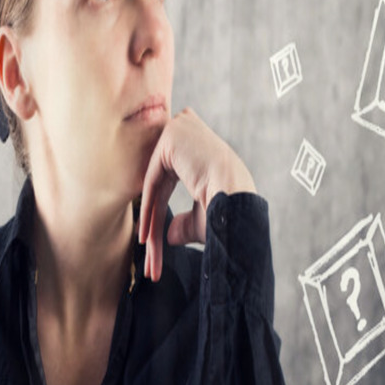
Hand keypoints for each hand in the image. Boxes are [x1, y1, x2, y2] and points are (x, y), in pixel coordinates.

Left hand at [137, 107, 256, 280]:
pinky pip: (153, 178)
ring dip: (150, 221)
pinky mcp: (172, 135)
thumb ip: (185, 222)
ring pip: (156, 184)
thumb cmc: (230, 209)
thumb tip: (169, 235)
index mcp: (201, 150)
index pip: (172, 182)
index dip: (161, 213)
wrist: (239, 199)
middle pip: (162, 185)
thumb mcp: (205, 216)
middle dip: (155, 222)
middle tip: (151, 254)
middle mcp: (191, 134)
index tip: (156, 244)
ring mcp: (182, 130)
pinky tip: (146, 236)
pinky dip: (148, 207)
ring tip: (148, 252)